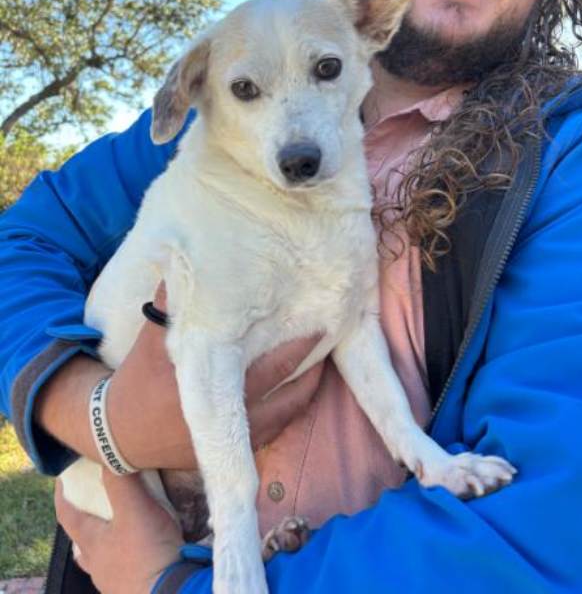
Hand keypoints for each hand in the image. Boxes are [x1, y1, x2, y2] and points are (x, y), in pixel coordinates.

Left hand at [55, 470, 181, 593]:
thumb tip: (109, 453)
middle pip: (83, 542)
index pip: (67, 517)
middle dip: (85, 522)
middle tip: (92, 505)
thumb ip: (120, 480)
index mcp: (92, 543)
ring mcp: (115, 581)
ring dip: (107, 542)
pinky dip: (129, 555)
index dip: (62, 496)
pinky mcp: (135, 588)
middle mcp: (99, 565)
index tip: (62, 479)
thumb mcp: (134, 508)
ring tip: (118, 529)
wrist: (173, 593)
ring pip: (103, 558)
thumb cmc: (146, 552)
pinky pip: (126, 568)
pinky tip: (142, 550)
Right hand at [109, 283, 323, 468]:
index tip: (318, 327)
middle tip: (329, 335)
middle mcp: (229, 419)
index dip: (297, 348)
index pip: (267, 367)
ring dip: (309, 384)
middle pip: (287, 388)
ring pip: (290, 410)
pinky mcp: (239, 450)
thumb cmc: (141, 379)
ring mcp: (237, 439)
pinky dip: (295, 403)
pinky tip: (304, 382)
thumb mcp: (152, 338)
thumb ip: (169, 302)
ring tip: (323, 357)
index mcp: (209, 389)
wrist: (124, 434)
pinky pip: (280, 425)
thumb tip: (183, 259)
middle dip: (311, 362)